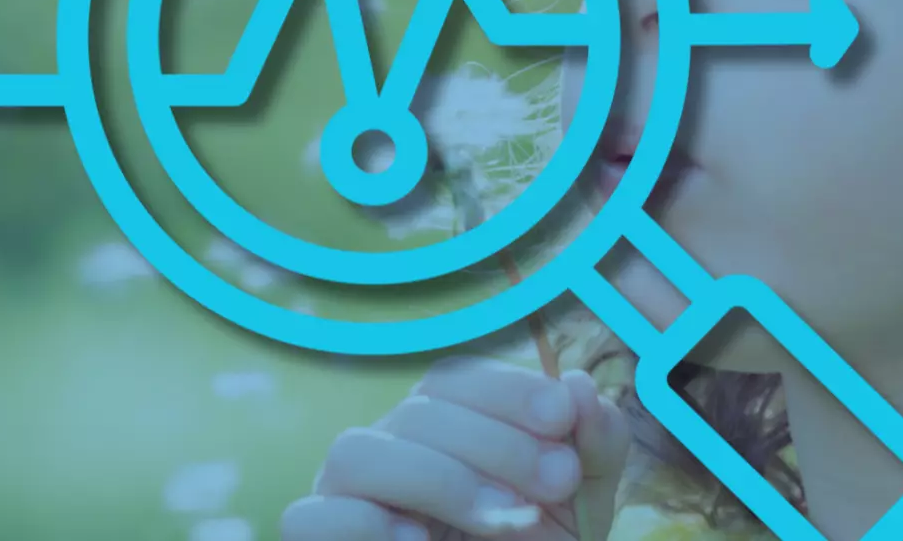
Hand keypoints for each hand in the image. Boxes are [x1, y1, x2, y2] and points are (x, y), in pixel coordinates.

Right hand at [280, 357, 630, 539]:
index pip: (451, 378)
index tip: (561, 417)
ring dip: (440, 479)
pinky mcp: (319, 540)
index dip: (506, 388)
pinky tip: (419, 540)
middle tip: (557, 483)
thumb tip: (576, 385)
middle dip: (496, 443)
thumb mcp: (581, 505)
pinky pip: (310, 518)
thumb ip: (592, 445)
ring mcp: (344, 499)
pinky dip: (364, 523)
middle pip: (415, 411)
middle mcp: (385, 452)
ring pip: (355, 452)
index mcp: (439, 429)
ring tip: (506, 521)